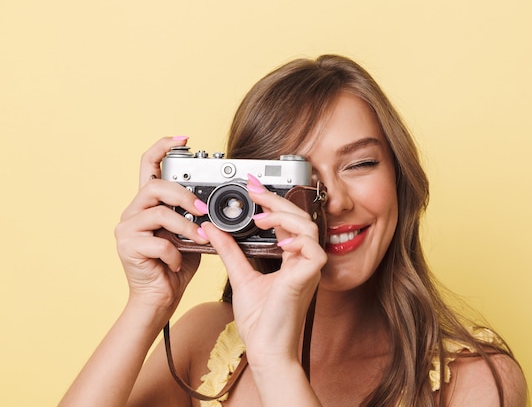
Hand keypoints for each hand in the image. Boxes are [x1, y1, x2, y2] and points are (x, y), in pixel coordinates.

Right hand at [114, 136, 209, 313]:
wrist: (158, 299)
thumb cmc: (175, 266)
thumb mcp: (190, 235)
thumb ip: (195, 218)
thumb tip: (216, 205)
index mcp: (148, 204)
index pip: (148, 165)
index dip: (163, 147)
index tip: (183, 138)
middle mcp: (133, 212)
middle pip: (155, 186)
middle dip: (183, 195)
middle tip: (202, 210)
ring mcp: (127, 229)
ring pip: (158, 212)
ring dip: (186, 227)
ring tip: (200, 240)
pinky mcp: (127, 247)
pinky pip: (158, 242)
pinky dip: (175, 253)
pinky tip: (178, 263)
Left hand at [201, 174, 326, 367]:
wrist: (265, 349)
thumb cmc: (260, 321)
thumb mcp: (240, 276)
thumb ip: (230, 250)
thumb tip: (213, 229)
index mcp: (291, 259)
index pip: (287, 221)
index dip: (272, 201)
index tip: (252, 187)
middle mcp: (302, 261)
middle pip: (300, 218)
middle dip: (276, 200)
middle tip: (253, 189)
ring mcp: (309, 269)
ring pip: (310, 228)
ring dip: (285, 216)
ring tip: (261, 216)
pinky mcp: (309, 279)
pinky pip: (314, 250)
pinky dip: (298, 240)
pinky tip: (279, 240)